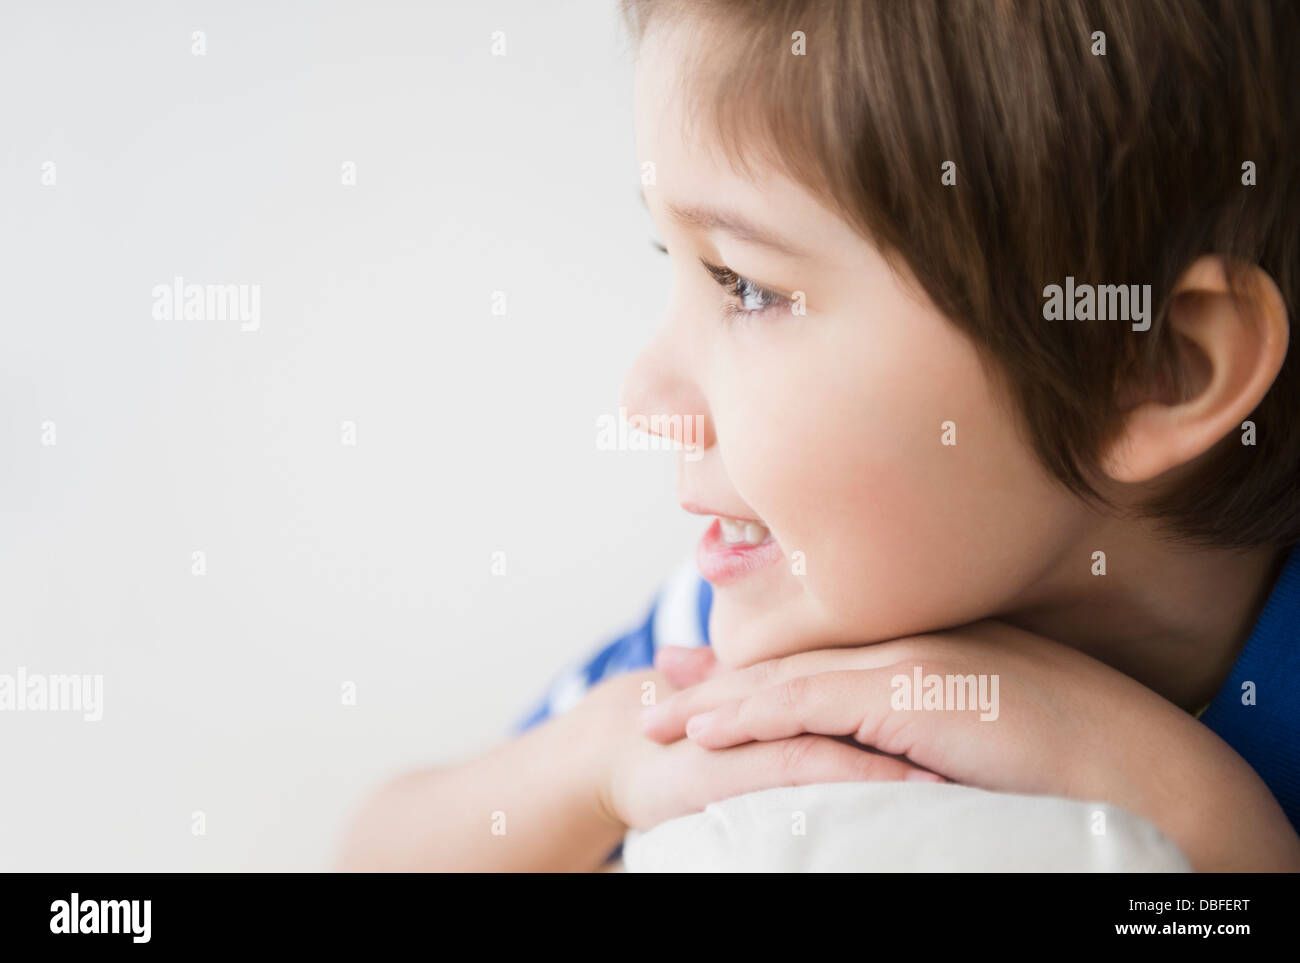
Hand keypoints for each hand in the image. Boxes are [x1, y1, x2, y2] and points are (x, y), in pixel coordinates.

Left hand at [638, 623, 1299, 870]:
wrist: (1139, 767)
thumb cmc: (1074, 756)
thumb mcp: (984, 725)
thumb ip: (922, 723)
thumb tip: (890, 750)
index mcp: (923, 648)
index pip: (819, 655)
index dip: (757, 668)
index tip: (704, 675)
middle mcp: (905, 643)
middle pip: (789, 657)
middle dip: (719, 677)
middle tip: (660, 682)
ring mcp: (906, 662)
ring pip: (787, 679)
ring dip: (718, 700)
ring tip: (659, 716)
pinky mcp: (910, 694)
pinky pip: (809, 706)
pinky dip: (752, 717)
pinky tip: (709, 731)